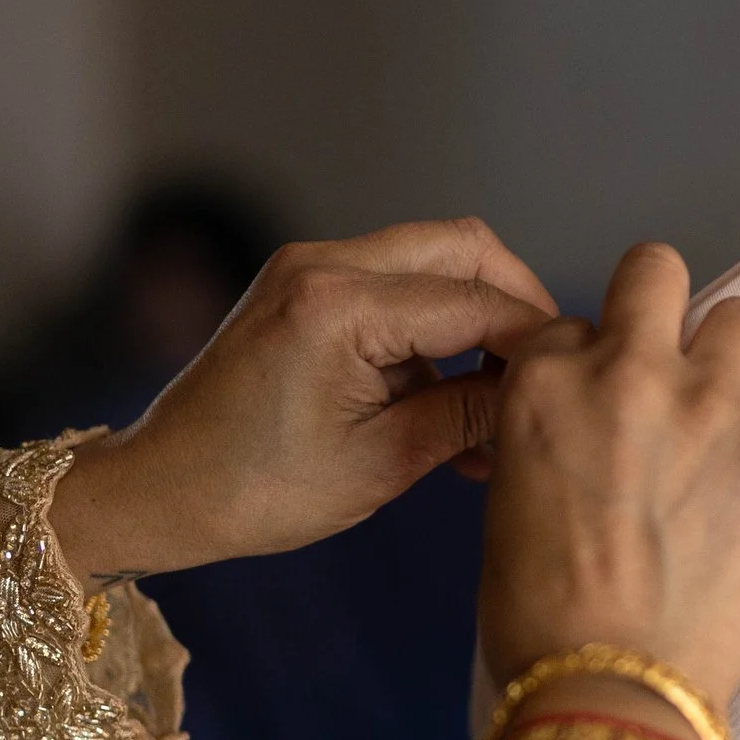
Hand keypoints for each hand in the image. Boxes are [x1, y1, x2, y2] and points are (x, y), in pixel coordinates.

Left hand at [47, 217, 556, 588]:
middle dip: (518, 307)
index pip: (477, 301)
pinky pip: (395, 285)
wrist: (161, 489)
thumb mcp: (381, 464)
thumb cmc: (257, 491)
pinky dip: (435, 329)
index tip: (579, 383)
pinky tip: (450, 401)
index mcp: (340, 306)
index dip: (538, 342)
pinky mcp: (303, 285)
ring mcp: (309, 266)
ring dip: (477, 318)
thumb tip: (537, 394)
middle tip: (547, 377)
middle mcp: (323, 263)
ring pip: (434, 260)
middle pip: (465, 248)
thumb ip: (468, 416)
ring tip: (496, 405)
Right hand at [478, 242, 739, 721]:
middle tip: (665, 378)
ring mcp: (711, 404)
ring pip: (739, 319)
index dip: (589, 371)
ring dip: (725, 364)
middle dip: (659, 314)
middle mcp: (628, 371)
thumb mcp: (512, 501)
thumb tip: (597, 430)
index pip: (572, 327)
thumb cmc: (539, 620)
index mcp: (544, 384)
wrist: (614, 696)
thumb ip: (555, 434)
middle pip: (657, 271)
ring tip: (716, 437)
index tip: (599, 418)